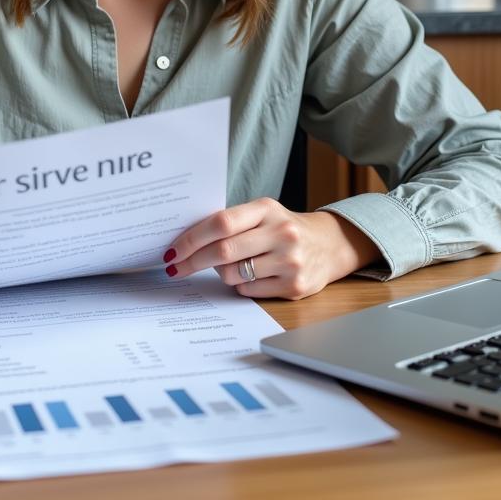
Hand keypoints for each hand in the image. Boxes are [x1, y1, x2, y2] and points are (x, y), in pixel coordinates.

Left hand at [163, 200, 380, 299]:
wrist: (328, 245)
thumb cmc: (283, 227)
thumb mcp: (262, 213)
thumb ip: (230, 221)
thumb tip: (185, 239)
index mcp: (266, 209)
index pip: (220, 223)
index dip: (191, 238)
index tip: (172, 249)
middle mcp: (281, 233)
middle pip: (223, 251)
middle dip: (193, 261)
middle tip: (176, 266)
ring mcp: (289, 261)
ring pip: (232, 274)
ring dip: (220, 272)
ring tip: (227, 265)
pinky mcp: (294, 286)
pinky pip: (248, 290)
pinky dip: (240, 284)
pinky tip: (250, 275)